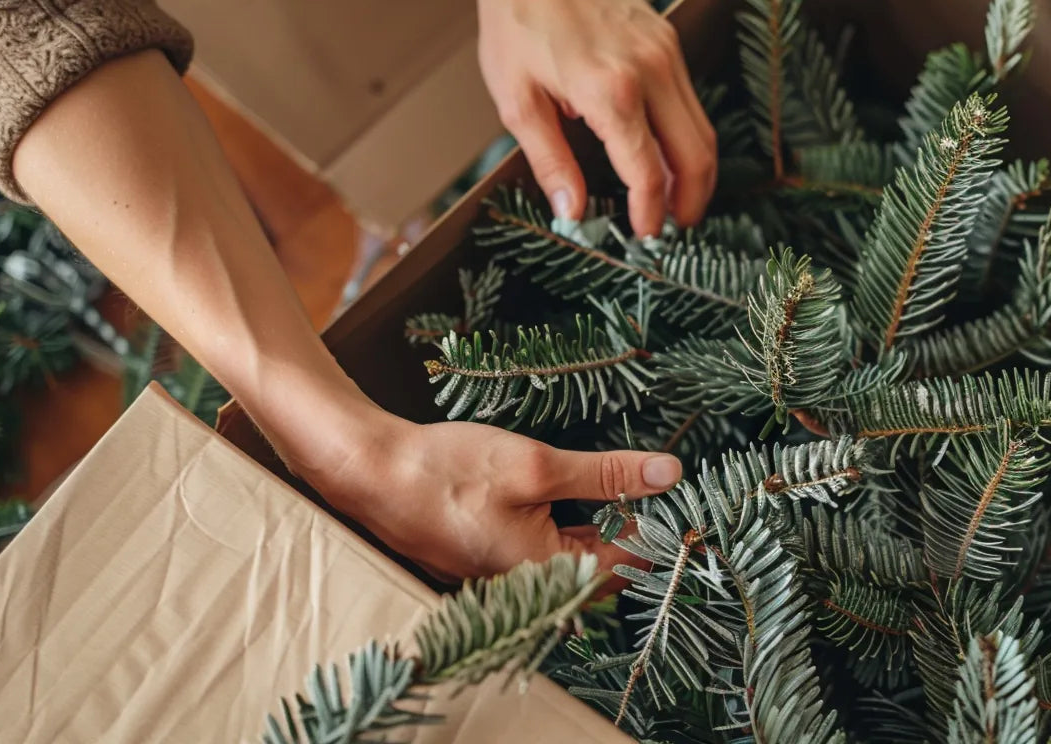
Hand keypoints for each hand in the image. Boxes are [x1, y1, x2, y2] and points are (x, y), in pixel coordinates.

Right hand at [314, 411, 682, 581]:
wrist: (368, 471)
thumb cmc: (445, 470)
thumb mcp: (538, 464)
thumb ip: (606, 474)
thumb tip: (667, 474)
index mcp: (544, 572)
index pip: (627, 563)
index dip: (659, 526)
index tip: (681, 493)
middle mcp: (525, 587)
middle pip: (600, 565)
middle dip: (632, 526)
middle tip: (657, 483)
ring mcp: (502, 576)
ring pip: (571, 557)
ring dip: (600, 525)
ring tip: (622, 485)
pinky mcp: (486, 559)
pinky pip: (541, 551)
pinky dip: (564, 525)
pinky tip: (573, 496)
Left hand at [454, 0, 717, 235]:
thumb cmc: (516, 25)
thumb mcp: (518, 103)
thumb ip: (551, 162)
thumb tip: (574, 213)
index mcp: (609, 90)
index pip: (647, 171)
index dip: (650, 213)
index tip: (644, 235)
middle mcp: (649, 70)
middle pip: (696, 154)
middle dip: (691, 200)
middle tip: (676, 228)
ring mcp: (665, 52)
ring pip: (702, 127)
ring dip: (695, 171)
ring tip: (677, 200)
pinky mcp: (667, 40)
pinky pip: (689, 100)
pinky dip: (686, 136)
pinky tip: (665, 154)